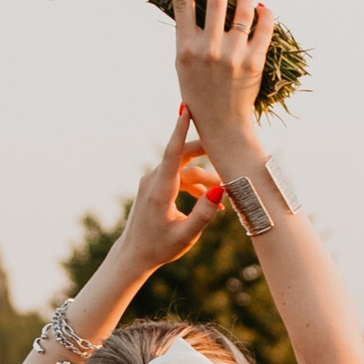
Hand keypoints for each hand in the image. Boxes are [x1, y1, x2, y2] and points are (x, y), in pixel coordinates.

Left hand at [113, 108, 226, 276]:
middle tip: (228, 146)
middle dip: (207, 151)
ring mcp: (153, 181)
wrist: (134, 255)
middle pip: (183, 156)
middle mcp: (154, 180)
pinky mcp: (156, 187)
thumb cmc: (159, 248)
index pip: (173, 153)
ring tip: (226, 192)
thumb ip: (204, 213)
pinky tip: (211, 200)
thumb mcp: (186, 236)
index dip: (181, 129)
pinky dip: (195, 185)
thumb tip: (220, 189)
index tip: (186, 108)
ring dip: (205, 177)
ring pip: (185, 169)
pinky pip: (179, 178)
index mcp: (160, 190)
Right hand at [173, 0, 273, 159]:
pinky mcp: (254, 62)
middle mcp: (207, 49)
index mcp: (184, 49)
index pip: (182, 3)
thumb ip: (189, 35)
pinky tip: (263, 6)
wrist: (222, 124)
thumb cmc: (199, 93)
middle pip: (213, 0)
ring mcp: (232, 55)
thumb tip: (197, 0)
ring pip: (242, 10)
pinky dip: (265, 13)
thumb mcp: (183, 66)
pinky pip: (263, 28)